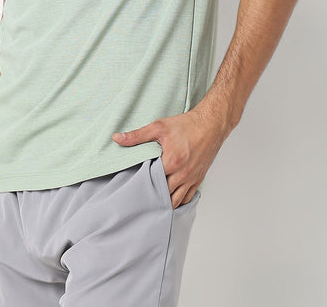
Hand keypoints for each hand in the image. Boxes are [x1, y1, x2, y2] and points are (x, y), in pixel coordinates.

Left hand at [112, 106, 228, 207]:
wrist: (210, 125)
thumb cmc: (186, 125)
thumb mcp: (158, 127)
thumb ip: (137, 136)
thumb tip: (117, 138)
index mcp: (172, 162)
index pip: (151, 182)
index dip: (140, 184)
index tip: (132, 184)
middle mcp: (183, 174)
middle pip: (163, 195)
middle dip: (151, 195)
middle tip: (138, 195)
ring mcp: (192, 179)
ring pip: (176, 201)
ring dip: (164, 201)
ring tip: (152, 199)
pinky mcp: (198, 179)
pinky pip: (187, 198)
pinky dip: (178, 200)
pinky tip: (169, 197)